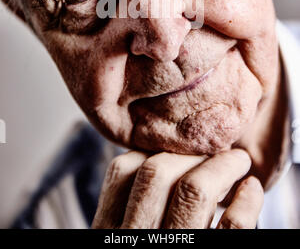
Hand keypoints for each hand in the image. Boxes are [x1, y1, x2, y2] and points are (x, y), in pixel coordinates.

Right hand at [92, 148, 263, 228]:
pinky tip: (251, 189)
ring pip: (194, 191)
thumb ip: (133, 213)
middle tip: (214, 148)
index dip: (153, 152)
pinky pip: (232, 227)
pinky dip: (247, 200)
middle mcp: (135, 243)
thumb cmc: (151, 248)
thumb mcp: (126, 241)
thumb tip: (163, 162)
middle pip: (157, 172)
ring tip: (238, 161)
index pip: (121, 172)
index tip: (179, 150)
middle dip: (190, 152)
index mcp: (109, 237)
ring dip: (223, 165)